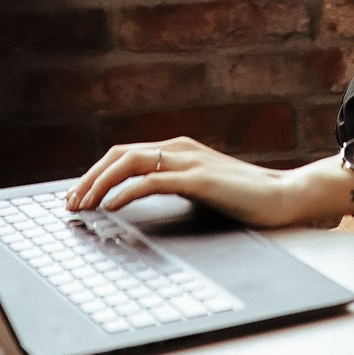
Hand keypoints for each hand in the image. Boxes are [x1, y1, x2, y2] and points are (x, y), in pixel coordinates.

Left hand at [65, 139, 353, 228]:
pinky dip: (125, 191)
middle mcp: (179, 148)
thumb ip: (174, 188)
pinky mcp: (198, 179)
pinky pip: (152, 181)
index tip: (77, 195)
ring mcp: (189, 161)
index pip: (125, 154)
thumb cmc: (244, 199)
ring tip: (81, 206)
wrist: (284, 197)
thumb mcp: (200, 190)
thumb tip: (139, 202)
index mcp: (178, 149)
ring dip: (99, 183)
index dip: (96, 173)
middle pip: (119, 154)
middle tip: (69, 203)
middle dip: (89, 177)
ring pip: (130, 162)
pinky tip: (111, 206)